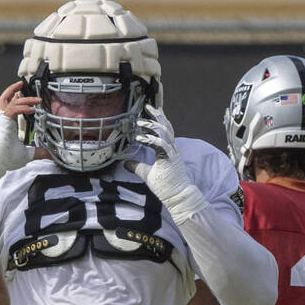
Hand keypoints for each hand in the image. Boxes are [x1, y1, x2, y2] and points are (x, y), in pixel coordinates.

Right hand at [0, 82, 36, 176]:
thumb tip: (50, 155)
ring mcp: (2, 120)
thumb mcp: (27, 154)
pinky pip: (13, 109)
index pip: (8, 107)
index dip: (14, 99)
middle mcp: (3, 120)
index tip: (20, 94)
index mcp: (7, 125)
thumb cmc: (6, 158)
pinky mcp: (3, 121)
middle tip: (23, 86)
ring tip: (28, 91)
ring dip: (21, 97)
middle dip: (15, 91)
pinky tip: (32, 109)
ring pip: (10, 101)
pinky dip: (23, 107)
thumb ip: (38, 152)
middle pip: (6, 99)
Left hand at [128, 105, 203, 220]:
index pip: (165, 130)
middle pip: (166, 127)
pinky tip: (140, 138)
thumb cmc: (166, 187)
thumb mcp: (147, 174)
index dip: (159, 119)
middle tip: (147, 107)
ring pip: (164, 133)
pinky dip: (150, 140)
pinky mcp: (170, 160)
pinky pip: (161, 146)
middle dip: (157, 116)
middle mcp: (172, 149)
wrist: (179, 197)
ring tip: (140, 122)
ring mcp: (172, 154)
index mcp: (169, 150)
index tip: (151, 110)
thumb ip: (137, 167)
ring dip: (152, 126)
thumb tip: (125, 163)